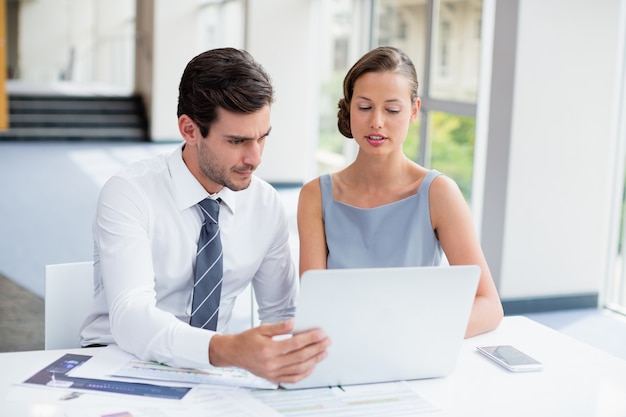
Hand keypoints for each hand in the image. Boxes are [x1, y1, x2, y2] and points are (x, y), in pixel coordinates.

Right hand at [209, 319, 329, 382]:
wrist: (234, 353)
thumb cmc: (247, 340)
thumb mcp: (262, 328)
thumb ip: (279, 327)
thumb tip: (294, 323)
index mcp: (268, 348)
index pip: (295, 343)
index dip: (310, 338)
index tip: (321, 334)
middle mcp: (271, 363)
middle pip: (300, 356)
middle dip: (317, 348)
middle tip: (327, 342)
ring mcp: (273, 372)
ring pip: (299, 369)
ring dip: (314, 360)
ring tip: (324, 353)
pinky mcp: (273, 378)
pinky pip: (293, 379)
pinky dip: (305, 373)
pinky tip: (312, 366)